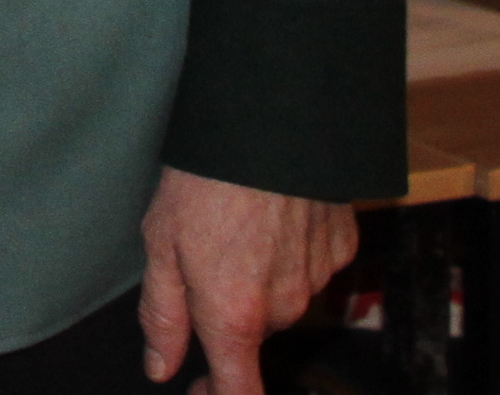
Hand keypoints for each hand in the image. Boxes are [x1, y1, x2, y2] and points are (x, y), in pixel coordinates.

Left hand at [137, 167, 353, 392]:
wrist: (269, 130)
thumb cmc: (203, 184)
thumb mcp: (159, 246)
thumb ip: (162, 316)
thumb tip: (160, 366)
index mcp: (234, 315)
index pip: (238, 391)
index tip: (196, 388)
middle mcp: (284, 309)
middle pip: (251, 333)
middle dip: (224, 312)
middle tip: (198, 257)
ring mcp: (318, 280)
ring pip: (280, 300)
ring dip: (256, 279)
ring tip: (230, 225)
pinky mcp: (340, 249)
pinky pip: (308, 266)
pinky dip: (287, 252)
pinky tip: (267, 215)